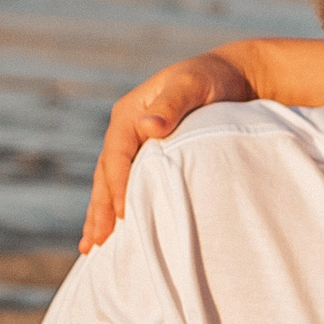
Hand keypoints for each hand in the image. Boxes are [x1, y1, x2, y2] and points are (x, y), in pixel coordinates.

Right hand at [84, 56, 248, 251]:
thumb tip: (149, 126)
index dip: (117, 186)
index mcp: (130, 115)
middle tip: (96, 244)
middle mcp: (127, 130)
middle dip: (100, 209)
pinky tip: (113, 230)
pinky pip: (126, 185)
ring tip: (92, 247)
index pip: (116, 156)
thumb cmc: (212, 79)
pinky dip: (117, 207)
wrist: (231, 76)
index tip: (121, 216)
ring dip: (101, 214)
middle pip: (106, 175)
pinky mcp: (148, 156)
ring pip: (111, 184)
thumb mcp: (192, 86)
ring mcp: (135, 144)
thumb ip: (172, 105)